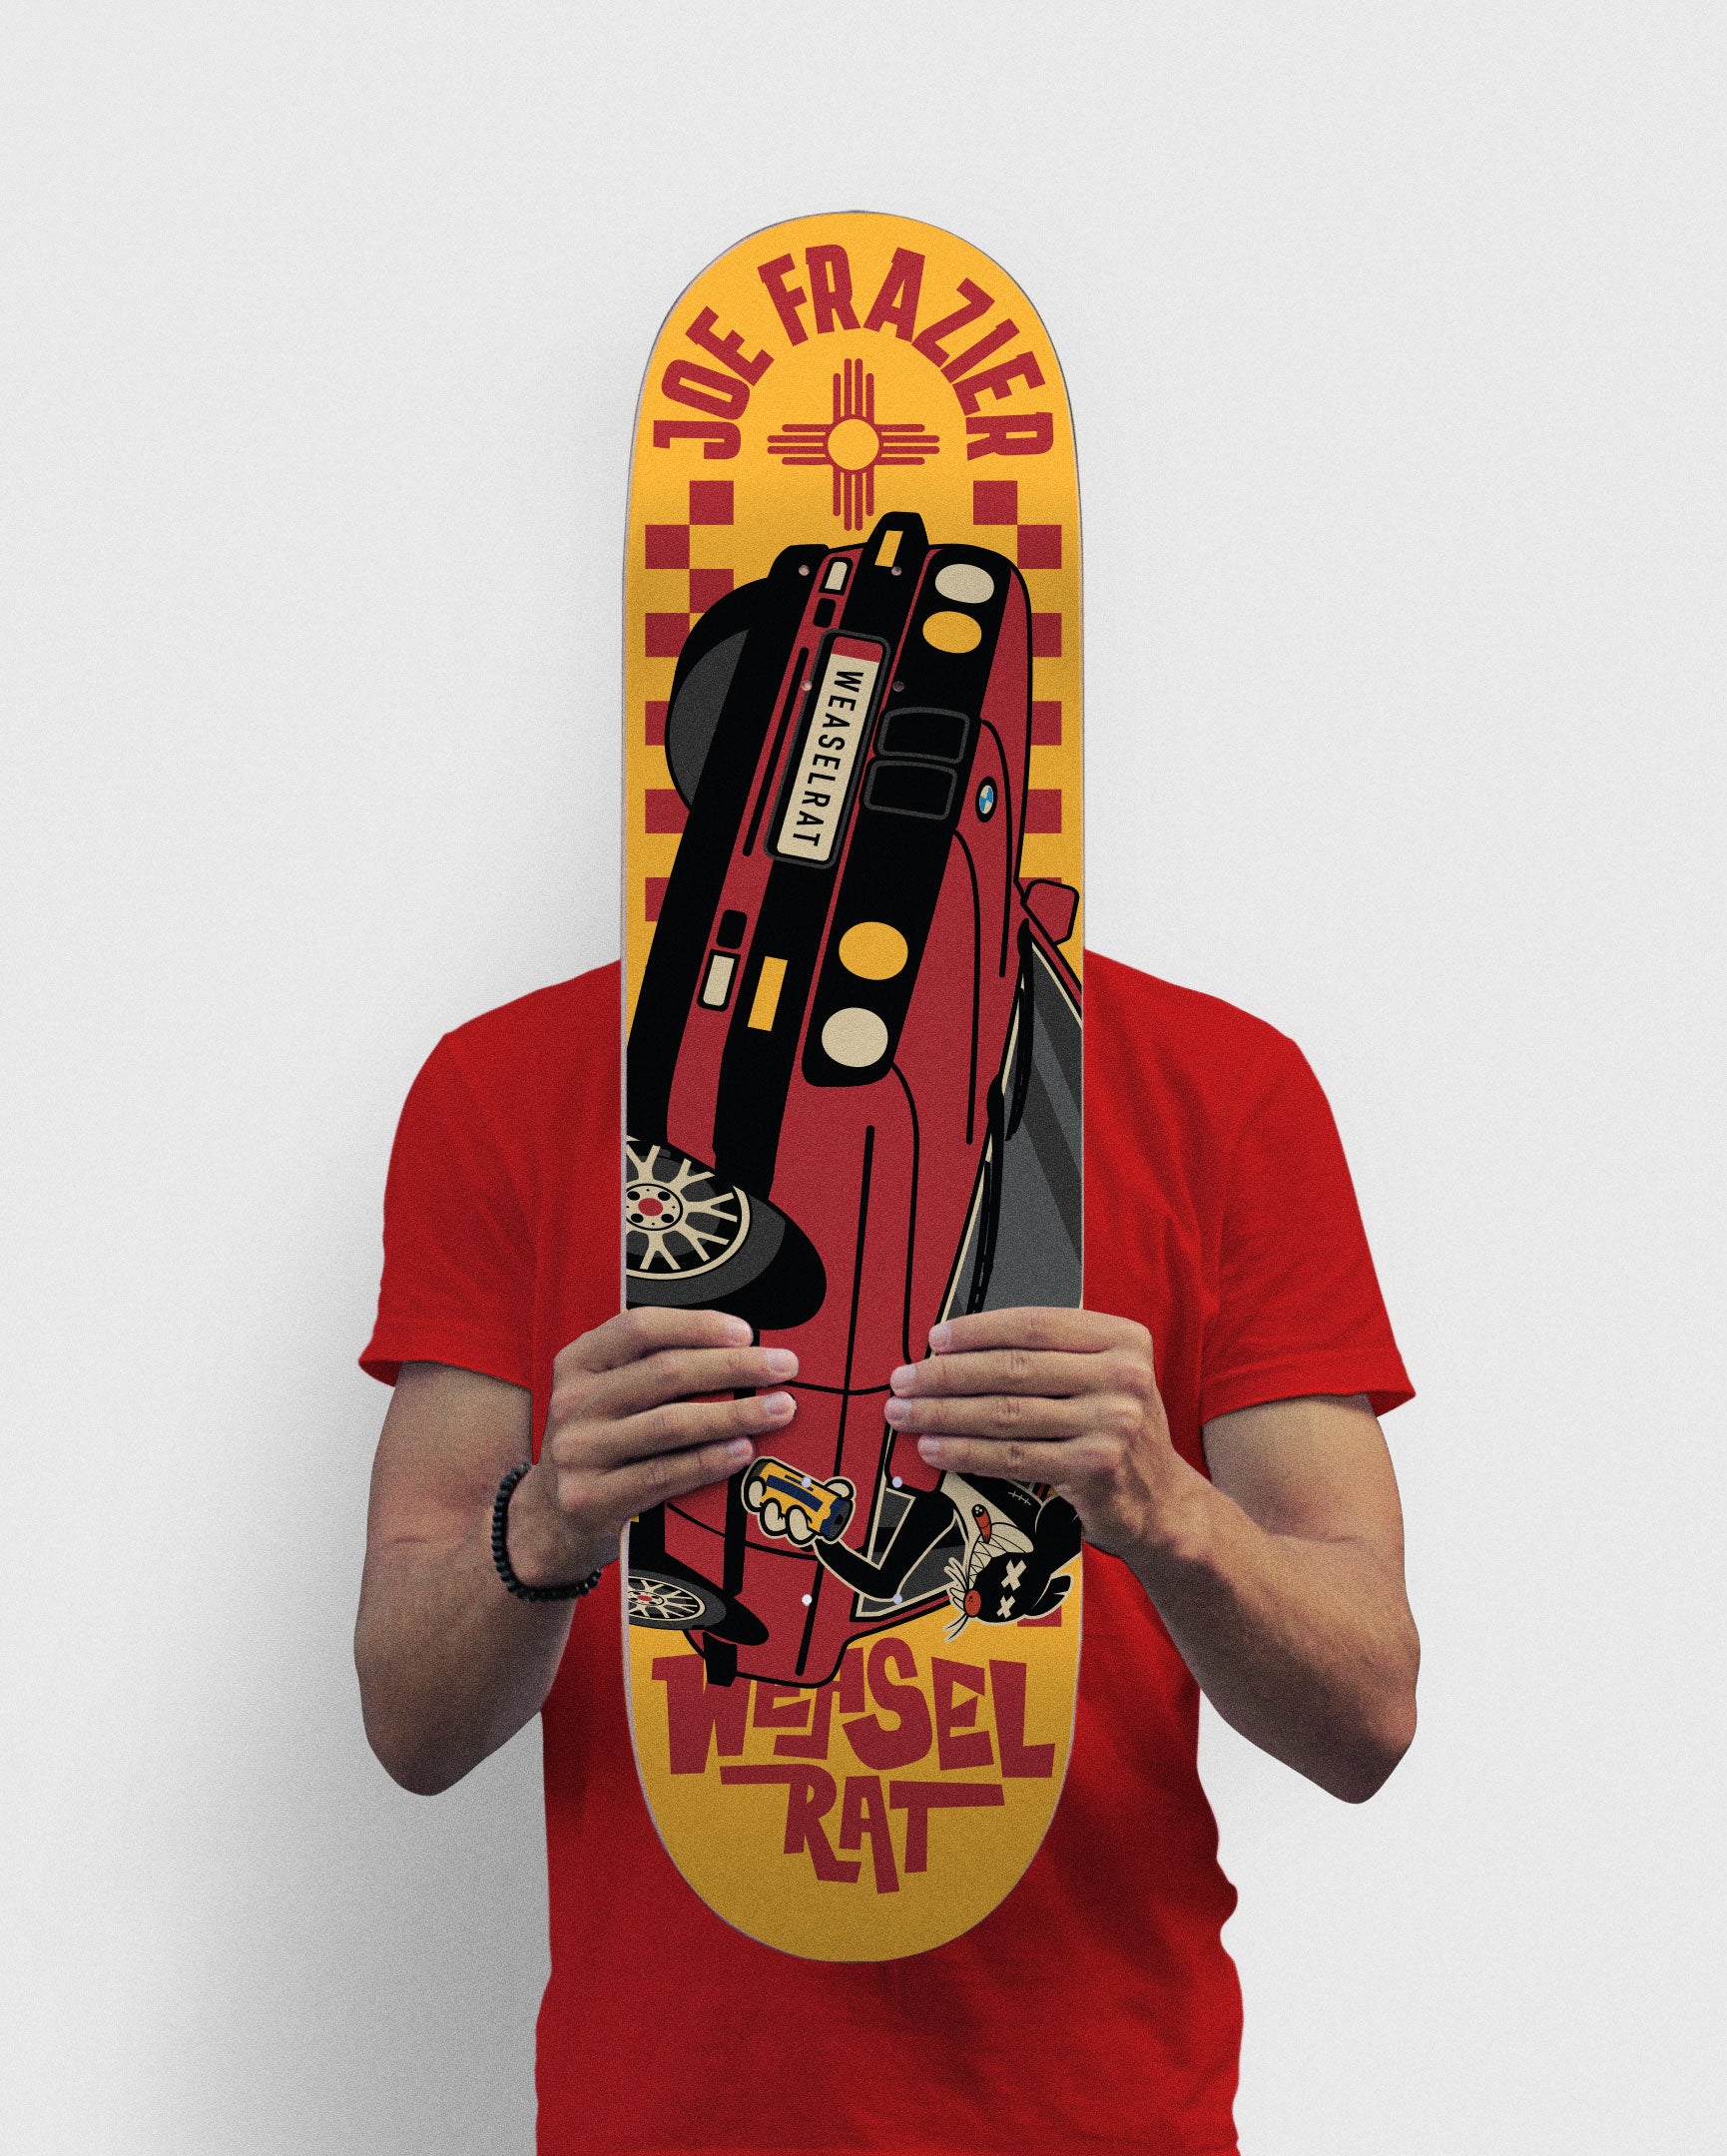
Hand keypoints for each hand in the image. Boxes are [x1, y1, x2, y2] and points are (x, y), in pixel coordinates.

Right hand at [504, 1308, 797, 1587]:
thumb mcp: (606, 1396)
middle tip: (785, 1367)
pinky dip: (710, 1460)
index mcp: (577, 1363)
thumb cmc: (601, 1444)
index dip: (697, 1325)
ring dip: (735, 1413)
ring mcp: (578, 1453)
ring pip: (671, 1423)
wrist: (548, 1520)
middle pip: (665, 1373)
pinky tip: (744, 1450)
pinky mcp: (591, 1499)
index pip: (640, 1328)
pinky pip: (664, 1475)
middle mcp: (573, 1403)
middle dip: (734, 1366)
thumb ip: (652, 1369)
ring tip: (779, 1409)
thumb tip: (742, 1349)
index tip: (747, 1332)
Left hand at [882, 1307, 1199, 1566]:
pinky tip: (934, 1448)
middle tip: (904, 1379)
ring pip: (1006, 1413)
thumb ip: (1052, 1357)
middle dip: (948, 1373)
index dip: (977, 1330)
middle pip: (1013, 1368)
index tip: (935, 1338)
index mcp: (1122, 1339)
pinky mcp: (1095, 1467)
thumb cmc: (1115, 1432)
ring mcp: (1111, 1422)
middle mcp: (1122, 1376)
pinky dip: (965, 1452)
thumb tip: (957, 1349)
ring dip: (944, 1413)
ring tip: (905, 1413)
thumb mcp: (1102, 1379)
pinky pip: (1013, 1456)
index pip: (1034, 1324)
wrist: (1163, 1503)